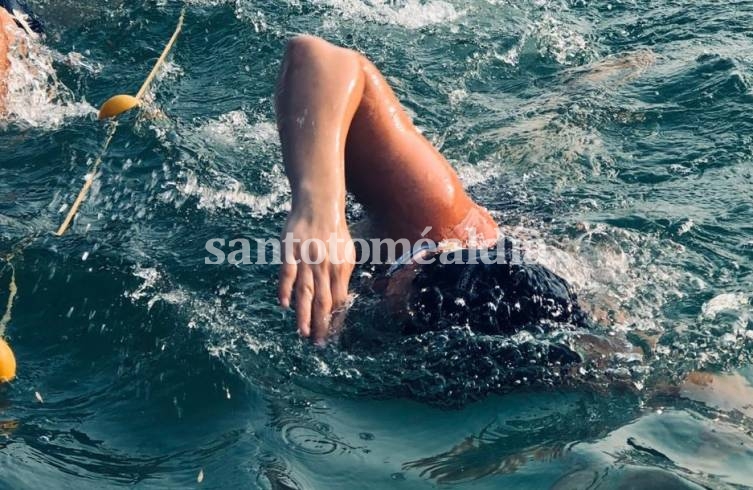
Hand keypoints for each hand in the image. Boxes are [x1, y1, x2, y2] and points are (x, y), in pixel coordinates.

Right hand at [278, 208, 355, 342]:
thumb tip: (341, 299)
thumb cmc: (334, 232)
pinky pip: (287, 273)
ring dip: (304, 314)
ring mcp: (306, 260)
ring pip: (305, 292)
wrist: (319, 205)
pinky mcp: (290, 251)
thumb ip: (343, 276)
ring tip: (303, 333)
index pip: (339, 300)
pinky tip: (284, 304)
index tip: (331, 336)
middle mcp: (325, 267)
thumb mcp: (347, 254)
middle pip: (324, 301)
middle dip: (321, 325)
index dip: (335, 319)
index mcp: (340, 269)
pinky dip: (285, 289)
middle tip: (318, 344)